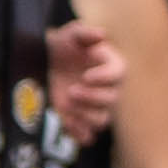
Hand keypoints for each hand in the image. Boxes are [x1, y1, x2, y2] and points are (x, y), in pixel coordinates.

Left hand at [43, 20, 122, 142]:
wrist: (49, 62)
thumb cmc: (66, 45)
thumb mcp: (72, 33)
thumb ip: (85, 33)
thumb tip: (101, 34)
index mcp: (111, 67)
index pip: (118, 74)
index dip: (105, 78)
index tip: (87, 76)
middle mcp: (108, 89)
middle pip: (111, 100)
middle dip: (91, 98)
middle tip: (71, 91)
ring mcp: (95, 106)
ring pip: (102, 120)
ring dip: (85, 117)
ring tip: (67, 106)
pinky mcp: (82, 119)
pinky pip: (88, 134)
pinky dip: (79, 134)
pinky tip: (67, 124)